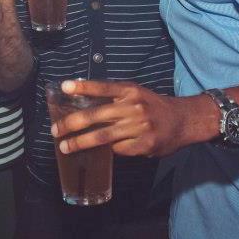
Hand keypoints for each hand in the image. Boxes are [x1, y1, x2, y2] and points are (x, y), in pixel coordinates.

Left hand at [51, 79, 187, 157]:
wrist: (183, 120)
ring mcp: (139, 127)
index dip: (83, 87)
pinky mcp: (144, 145)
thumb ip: (113, 97)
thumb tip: (81, 101)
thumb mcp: (134, 93)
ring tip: (65, 147)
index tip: (64, 87)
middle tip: (55, 130)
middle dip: (72, 123)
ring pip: (102, 136)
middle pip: (96, 115)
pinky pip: (117, 149)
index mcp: (129, 91)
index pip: (102, 87)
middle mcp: (133, 107)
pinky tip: (97, 151)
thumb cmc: (151, 105)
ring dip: (81, 142)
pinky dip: (106, 150)